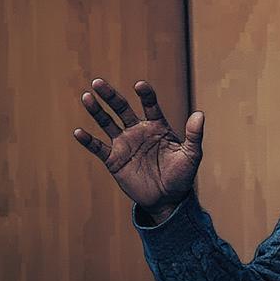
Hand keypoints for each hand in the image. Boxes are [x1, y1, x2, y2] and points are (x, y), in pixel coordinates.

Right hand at [73, 78, 203, 223]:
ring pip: (107, 123)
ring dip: (96, 111)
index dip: (145, 94)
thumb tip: (200, 114)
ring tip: (86, 97)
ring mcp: (125, 144)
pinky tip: (78, 132)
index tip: (140, 85)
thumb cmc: (182, 175)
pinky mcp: (114, 160)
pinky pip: (98, 148)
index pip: (150, 105)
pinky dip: (88, 141)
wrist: (168, 198)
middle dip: (111, 96)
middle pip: (122, 108)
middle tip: (98, 82)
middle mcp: (139, 131)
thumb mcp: (191, 155)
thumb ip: (194, 135)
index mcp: (158, 126)